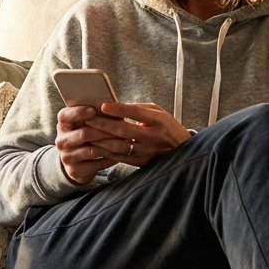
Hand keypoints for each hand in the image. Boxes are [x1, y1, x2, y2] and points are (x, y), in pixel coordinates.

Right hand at [55, 105, 118, 184]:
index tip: (93, 110)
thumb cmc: (86, 135)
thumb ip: (96, 115)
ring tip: (127, 142)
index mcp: (62, 124)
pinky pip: (97, 164)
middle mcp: (61, 140)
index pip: (65, 115)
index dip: (79, 112)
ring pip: (93, 150)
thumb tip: (115, 107)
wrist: (77, 162)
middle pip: (84, 133)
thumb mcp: (85, 124)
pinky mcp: (75, 170)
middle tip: (124, 128)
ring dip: (112, 146)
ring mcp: (67, 157)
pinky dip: (111, 159)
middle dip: (106, 131)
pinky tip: (121, 154)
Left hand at [56, 101, 191, 183]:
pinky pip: (120, 158)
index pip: (136, 113)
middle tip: (88, 118)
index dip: (119, 110)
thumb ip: (138, 108)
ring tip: (87, 132)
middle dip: (103, 124)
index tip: (103, 105)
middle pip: (124, 130)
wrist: (181, 150)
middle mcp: (153, 137)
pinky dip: (106, 151)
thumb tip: (115, 106)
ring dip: (101, 139)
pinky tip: (96, 145)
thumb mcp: (158, 112)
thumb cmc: (166, 126)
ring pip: (119, 146)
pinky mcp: (142, 163)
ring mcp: (147, 152)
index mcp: (158, 121)